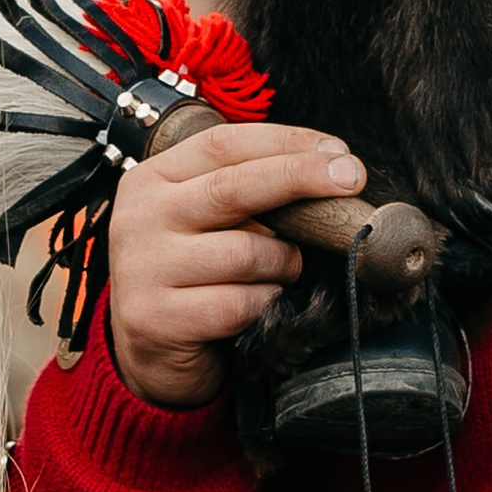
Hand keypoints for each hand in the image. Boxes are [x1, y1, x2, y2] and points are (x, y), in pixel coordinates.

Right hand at [105, 121, 364, 407]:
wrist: (149, 349)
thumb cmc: (192, 273)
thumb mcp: (204, 218)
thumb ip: (245, 189)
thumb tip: (329, 166)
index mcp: (152, 179)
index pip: (223, 144)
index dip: (286, 142)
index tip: (337, 150)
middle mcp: (140, 218)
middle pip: (233, 187)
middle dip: (301, 177)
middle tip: (351, 179)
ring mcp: (144, 269)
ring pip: (246, 252)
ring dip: (283, 262)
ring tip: (282, 271)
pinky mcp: (158, 318)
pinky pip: (240, 303)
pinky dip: (266, 302)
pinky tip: (260, 304)